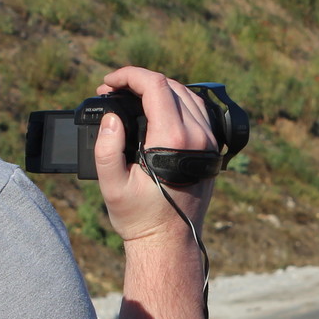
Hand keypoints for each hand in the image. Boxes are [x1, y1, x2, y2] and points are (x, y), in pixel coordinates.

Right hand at [93, 66, 216, 245]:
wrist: (170, 242)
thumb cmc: (140, 218)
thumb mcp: (112, 186)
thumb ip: (107, 148)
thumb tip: (112, 116)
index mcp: (174, 140)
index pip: (156, 86)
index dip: (128, 76)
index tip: (107, 82)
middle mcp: (197, 136)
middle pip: (171, 86)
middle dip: (139, 81)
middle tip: (113, 92)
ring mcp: (209, 141)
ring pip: (187, 95)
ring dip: (158, 88)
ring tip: (131, 97)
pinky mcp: (212, 148)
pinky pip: (197, 111)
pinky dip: (175, 101)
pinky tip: (156, 108)